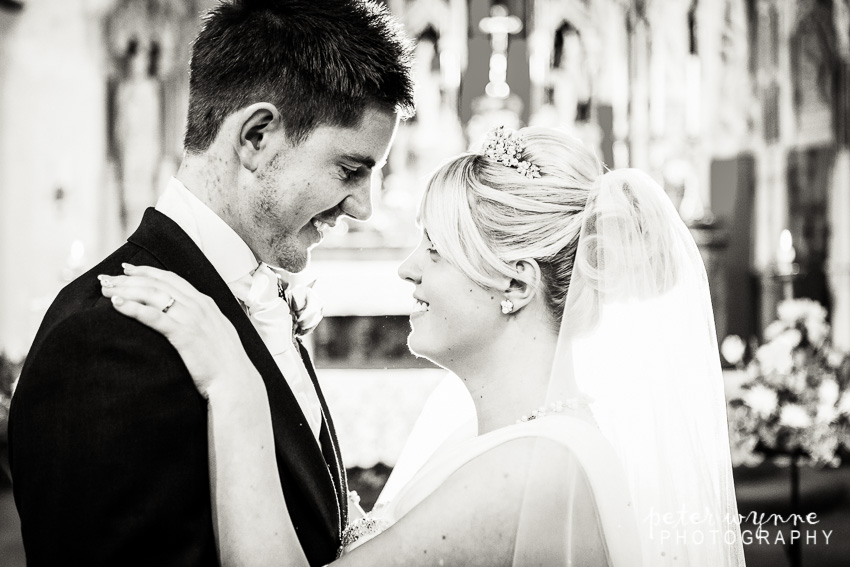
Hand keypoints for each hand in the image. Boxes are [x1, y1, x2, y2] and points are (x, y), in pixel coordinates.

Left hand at [99, 264, 259, 399]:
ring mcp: (191, 318)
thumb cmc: (224, 363)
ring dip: (126, 289)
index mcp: (205, 303)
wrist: (235, 381)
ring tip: (106, 290)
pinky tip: (117, 305)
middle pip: (157, 283)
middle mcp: (198, 305)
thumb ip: (202, 321)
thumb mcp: (216, 333)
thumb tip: (187, 320)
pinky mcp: (183, 334)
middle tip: (107, 279)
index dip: (147, 271)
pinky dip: (133, 307)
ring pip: (153, 295)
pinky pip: (153, 316)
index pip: (171, 279)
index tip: (127, 269)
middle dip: (129, 278)